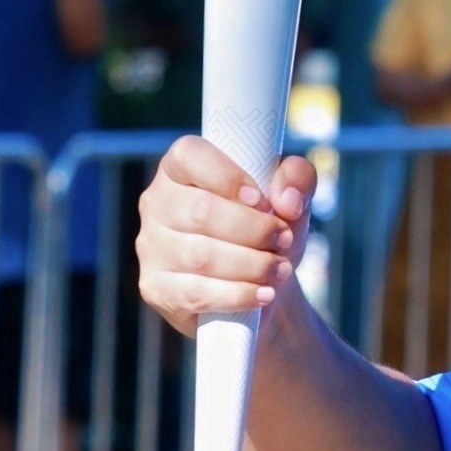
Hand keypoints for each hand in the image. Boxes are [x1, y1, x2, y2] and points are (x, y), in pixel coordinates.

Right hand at [138, 138, 315, 336]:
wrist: (260, 288)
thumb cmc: (266, 231)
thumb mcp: (291, 198)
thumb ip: (298, 178)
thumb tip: (288, 199)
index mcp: (182, 169)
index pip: (189, 156)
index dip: (227, 177)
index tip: (261, 200)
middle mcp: (157, 203)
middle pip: (201, 211)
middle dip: (254, 229)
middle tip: (284, 240)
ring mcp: (151, 247)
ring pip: (200, 256)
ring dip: (252, 265)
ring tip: (281, 269)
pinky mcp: (156, 288)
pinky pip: (195, 293)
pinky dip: (238, 295)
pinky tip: (263, 294)